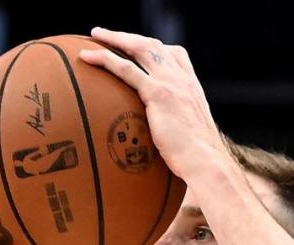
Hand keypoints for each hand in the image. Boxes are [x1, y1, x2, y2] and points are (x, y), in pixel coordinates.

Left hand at [79, 27, 228, 179]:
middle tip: (106, 35)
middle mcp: (183, 79)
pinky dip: (106, 59)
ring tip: (94, 36)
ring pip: (139, 49)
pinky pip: (127, 70)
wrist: (205, 161)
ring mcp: (171, 83)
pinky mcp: (158, 94)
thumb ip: (180, 127)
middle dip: (128, 37)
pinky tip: (88, 57)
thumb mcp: (193, 136)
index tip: (140, 47)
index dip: (156, 47)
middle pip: (153, 45)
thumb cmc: (198, 159)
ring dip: (115, 38)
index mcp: (192, 87)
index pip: (176, 55)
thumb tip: (169, 140)